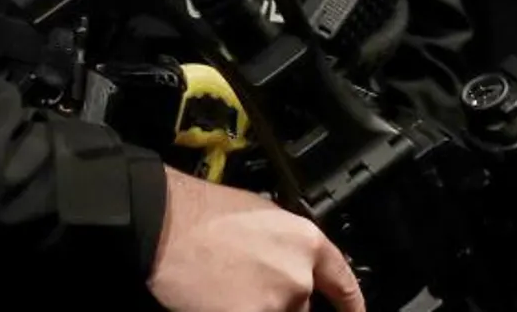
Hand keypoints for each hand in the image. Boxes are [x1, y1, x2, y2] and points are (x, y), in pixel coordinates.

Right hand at [147, 167, 363, 311]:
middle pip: (301, 306)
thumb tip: (288, 263)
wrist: (165, 225)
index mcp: (306, 242)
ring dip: (256, 306)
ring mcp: (276, 304)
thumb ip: (285, 246)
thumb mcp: (261, 215)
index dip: (352, 305)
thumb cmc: (202, 213)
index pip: (343, 283)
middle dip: (278, 302)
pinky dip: (234, 311)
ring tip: (225, 287)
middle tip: (245, 285)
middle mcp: (298, 277)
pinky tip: (216, 300)